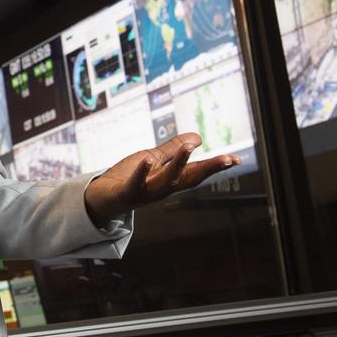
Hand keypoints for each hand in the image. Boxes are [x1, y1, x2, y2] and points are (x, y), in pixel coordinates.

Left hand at [82, 133, 239, 224]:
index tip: (237, 159)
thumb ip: (172, 150)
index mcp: (169, 179)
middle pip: (188, 179)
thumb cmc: (126, 178)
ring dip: (178, 165)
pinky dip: (142, 173)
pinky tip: (148, 160)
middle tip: (228, 159)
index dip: (216, 166)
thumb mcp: (152, 159)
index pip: (196, 172)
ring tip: (189, 149)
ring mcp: (145, 192)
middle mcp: (161, 188)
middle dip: (208, 169)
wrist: (99, 198)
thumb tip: (197, 138)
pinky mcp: (126, 193)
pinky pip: (135, 184)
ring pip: (166, 181)